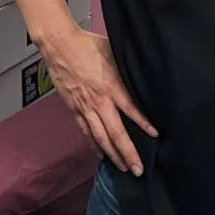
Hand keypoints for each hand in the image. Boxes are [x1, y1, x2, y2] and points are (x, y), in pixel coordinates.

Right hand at [38, 26, 157, 174]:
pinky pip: (86, 131)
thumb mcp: (114, 54)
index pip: (131, 111)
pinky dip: (94, 145)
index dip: (143, 124)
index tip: (155, 136)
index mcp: (111, 86)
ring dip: (112, 155)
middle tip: (138, 169)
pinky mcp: (74, 108)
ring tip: (122, 167)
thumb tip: (140, 76)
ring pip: (100, 137)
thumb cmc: (86, 45)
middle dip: (128, 153)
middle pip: (115, 133)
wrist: (60, 45)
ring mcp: (85, 107)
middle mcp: (98, 101)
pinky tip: (100, 154)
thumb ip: (126, 70)